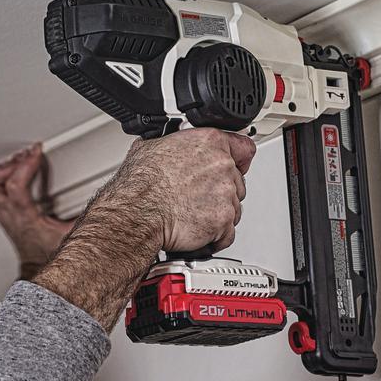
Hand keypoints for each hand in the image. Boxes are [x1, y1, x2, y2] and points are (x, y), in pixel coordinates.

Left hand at [0, 142, 77, 274]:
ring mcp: (2, 215)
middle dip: (7, 165)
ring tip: (17, 165)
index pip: (15, 185)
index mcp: (24, 217)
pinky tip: (11, 175)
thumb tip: (105, 204)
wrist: (39, 271)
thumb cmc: (52, 256)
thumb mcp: (75, 237)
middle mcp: (8, 215)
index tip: (37, 152)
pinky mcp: (1, 214)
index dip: (26, 164)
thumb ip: (88, 219)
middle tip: (25, 160)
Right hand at [98, 128, 256, 254]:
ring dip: (218, 216)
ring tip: (193, 217)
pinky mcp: (223, 220)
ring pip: (234, 209)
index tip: (237, 167)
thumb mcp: (149, 148)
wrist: (137, 212)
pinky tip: (197, 232)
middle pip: (237, 183)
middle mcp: (222, 165)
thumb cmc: (140, 184)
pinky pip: (228, 234)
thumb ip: (169, 145)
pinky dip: (215, 237)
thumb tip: (161, 146)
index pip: (243, 148)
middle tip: (198, 199)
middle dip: (221, 193)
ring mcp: (226, 194)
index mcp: (209, 142)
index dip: (239, 161)